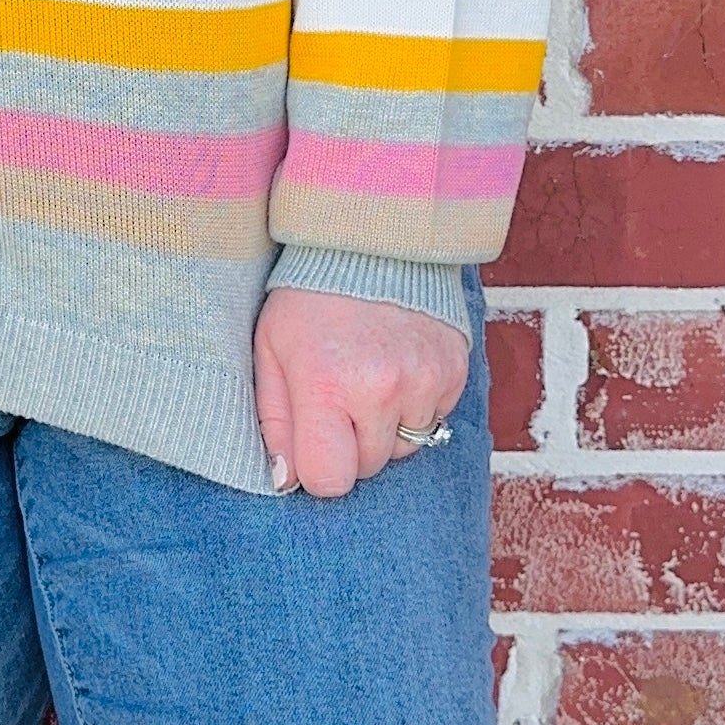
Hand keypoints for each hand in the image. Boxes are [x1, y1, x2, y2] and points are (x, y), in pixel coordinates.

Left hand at [253, 287, 471, 498]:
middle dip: (350, 444)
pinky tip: (396, 368)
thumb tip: (286, 481)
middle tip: (339, 396)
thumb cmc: (309, 301)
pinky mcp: (454, 371)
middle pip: (369, 467)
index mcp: (326, 385)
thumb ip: (275, 422)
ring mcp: (424, 380)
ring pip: (405, 447)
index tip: (313, 438)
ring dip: (385, 426)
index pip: (330, 480)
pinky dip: (415, 406)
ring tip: (368, 378)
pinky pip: (435, 420)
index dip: (318, 467)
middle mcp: (381, 388)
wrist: (370, 243)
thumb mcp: (270, 351)